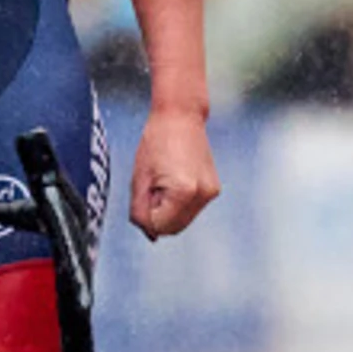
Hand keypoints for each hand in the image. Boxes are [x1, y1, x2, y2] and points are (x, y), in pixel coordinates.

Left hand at [125, 106, 219, 238]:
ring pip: (183, 221)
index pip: (159, 226)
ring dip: (168, 212)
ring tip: (162, 182)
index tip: (143, 195)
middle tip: (151, 190)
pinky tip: (173, 181)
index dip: (145, 216)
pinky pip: (191, 209)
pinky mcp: (213, 189)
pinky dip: (179, 204)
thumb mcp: (139, 179)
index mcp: (183, 192)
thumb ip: (140, 211)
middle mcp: (202, 194)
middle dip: (158, 217)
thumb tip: (151, 235)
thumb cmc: (156, 141)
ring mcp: (210, 192)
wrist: (180, 116)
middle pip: (174, 228)